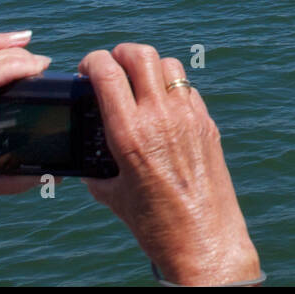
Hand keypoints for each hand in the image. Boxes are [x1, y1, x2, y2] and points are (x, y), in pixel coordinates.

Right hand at [78, 44, 259, 285]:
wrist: (204, 240)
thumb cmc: (155, 224)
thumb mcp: (112, 195)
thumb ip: (96, 168)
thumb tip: (86, 159)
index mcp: (129, 133)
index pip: (107, 71)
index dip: (91, 61)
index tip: (86, 70)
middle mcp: (160, 117)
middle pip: (141, 54)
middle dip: (120, 53)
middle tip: (112, 68)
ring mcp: (189, 117)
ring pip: (169, 65)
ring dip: (149, 67)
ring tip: (138, 85)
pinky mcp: (208, 124)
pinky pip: (188, 90)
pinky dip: (172, 90)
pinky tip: (163, 109)